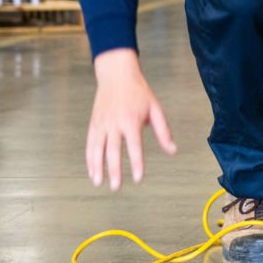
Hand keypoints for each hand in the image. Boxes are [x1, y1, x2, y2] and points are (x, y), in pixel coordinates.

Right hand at [87, 49, 176, 190]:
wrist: (116, 74)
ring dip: (97, 167)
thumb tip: (172, 151)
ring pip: (97, 148)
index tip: (138, 178)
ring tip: (98, 183)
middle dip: (114, 170)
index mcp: (131, 120)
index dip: (136, 163)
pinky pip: (90, 144)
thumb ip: (163, 131)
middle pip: (113, 150)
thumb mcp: (155, 108)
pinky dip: (89, 158)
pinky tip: (92, 171)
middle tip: (116, 187)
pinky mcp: (93, 123)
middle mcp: (114, 123)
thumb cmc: (139, 92)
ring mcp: (102, 123)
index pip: (134, 146)